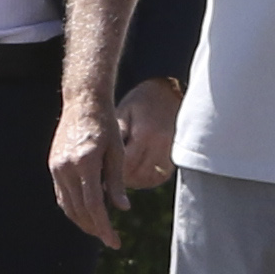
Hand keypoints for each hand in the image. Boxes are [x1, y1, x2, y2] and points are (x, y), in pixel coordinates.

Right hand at [49, 99, 132, 245]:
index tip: (114, 241)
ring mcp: (57, 166)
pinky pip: (61, 195)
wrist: (83, 101)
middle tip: (110, 239)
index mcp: (86, 162)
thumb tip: (122, 209)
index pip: (94, 205)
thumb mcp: (117, 152)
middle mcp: (67, 166)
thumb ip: (117, 182)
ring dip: (83, 221)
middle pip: (79, 209)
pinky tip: (85, 213)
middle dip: (94, 228)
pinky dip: (73, 208)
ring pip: (67, 205)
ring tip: (99, 229)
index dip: (104, 227)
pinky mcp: (53, 165)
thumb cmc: (105, 124)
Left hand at [108, 79, 180, 194]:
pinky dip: (145, 179)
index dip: (111, 172)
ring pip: (147, 179)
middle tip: (106, 176)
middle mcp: (160, 145)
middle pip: (136, 175)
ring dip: (132, 181)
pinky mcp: (175, 158)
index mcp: (145, 133)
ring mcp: (170, 153)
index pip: (126, 164)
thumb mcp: (124, 113)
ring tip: (119, 174)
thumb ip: (116, 136)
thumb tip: (101, 160)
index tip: (99, 173)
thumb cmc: (140, 102)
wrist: (167, 93)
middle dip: (120, 178)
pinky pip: (158, 178)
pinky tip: (135, 173)